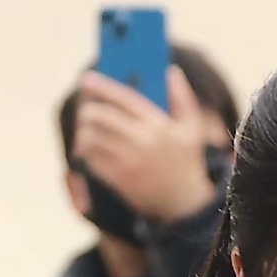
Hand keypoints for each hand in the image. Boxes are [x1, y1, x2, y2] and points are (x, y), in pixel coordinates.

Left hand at [74, 67, 216, 223]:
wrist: (184, 205)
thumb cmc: (186, 163)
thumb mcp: (192, 130)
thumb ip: (183, 98)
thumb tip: (172, 71)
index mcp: (158, 125)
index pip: (123, 98)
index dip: (102, 86)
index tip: (87, 80)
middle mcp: (141, 141)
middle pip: (100, 116)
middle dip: (87, 110)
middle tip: (85, 109)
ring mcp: (128, 162)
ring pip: (91, 138)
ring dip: (84, 132)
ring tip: (85, 131)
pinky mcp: (119, 180)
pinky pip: (92, 159)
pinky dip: (86, 153)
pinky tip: (89, 151)